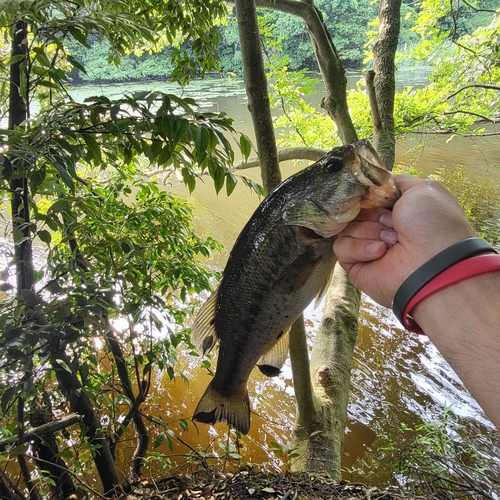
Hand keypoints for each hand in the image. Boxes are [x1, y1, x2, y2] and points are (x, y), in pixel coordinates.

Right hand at [333, 175, 476, 307]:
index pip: (368, 197)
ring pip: (347, 227)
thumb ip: (395, 182)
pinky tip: (379, 252)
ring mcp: (367, 247)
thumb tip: (374, 184)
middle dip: (372, 214)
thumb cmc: (433, 225)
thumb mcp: (422, 189)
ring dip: (369, 230)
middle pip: (355, 210)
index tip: (373, 195)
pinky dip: (359, 247)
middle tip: (392, 223)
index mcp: (398, 211)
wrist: (432, 265)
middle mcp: (382, 229)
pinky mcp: (356, 265)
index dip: (369, 194)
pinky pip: (341, 247)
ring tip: (391, 242)